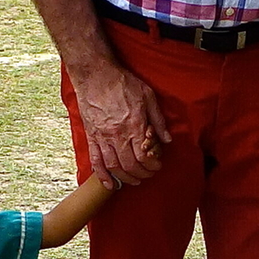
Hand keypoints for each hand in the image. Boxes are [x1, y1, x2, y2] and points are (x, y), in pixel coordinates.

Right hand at [70, 60, 170, 186]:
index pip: (144, 156)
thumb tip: (167, 139)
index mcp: (133, 125)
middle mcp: (117, 135)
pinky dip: (102, 175)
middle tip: (148, 174)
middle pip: (130, 165)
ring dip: (125, 178)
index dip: (152, 166)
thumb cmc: (122, 83)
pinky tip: (109, 184)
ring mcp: (102, 137)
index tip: (157, 165)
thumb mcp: (148, 97)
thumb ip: (158, 120)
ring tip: (134, 180)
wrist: (95, 75)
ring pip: (114, 167)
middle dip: (142, 174)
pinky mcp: (91, 136)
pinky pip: (96, 161)